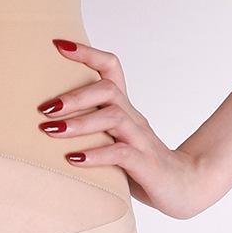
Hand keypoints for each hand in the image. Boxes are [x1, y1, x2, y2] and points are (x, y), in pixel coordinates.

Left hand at [38, 38, 221, 219]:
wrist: (187, 188)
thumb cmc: (142, 168)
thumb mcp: (114, 145)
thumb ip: (91, 135)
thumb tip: (48, 131)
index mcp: (126, 111)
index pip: (111, 69)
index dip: (87, 53)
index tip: (58, 44)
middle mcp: (133, 119)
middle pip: (107, 90)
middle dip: (74, 96)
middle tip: (44, 108)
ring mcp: (141, 140)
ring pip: (113, 118)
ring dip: (79, 123)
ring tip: (50, 131)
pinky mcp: (145, 163)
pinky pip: (120, 153)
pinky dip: (95, 155)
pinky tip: (74, 159)